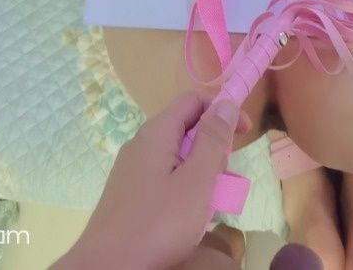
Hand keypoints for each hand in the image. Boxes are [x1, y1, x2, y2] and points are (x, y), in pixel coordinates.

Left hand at [54, 92, 250, 269]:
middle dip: (212, 146)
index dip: (222, 109)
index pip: (194, 100)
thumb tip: (225, 103)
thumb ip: (212, 140)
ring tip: (210, 202)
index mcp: (157, 132)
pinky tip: (188, 215)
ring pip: (176, 155)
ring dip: (200, 170)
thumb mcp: (197, 181)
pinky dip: (183, 186)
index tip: (244, 135)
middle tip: (225, 178)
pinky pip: (163, 176)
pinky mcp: (128, 192)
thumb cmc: (158, 223)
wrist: (107, 268)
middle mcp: (141, 143)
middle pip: (185, 127)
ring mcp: (131, 168)